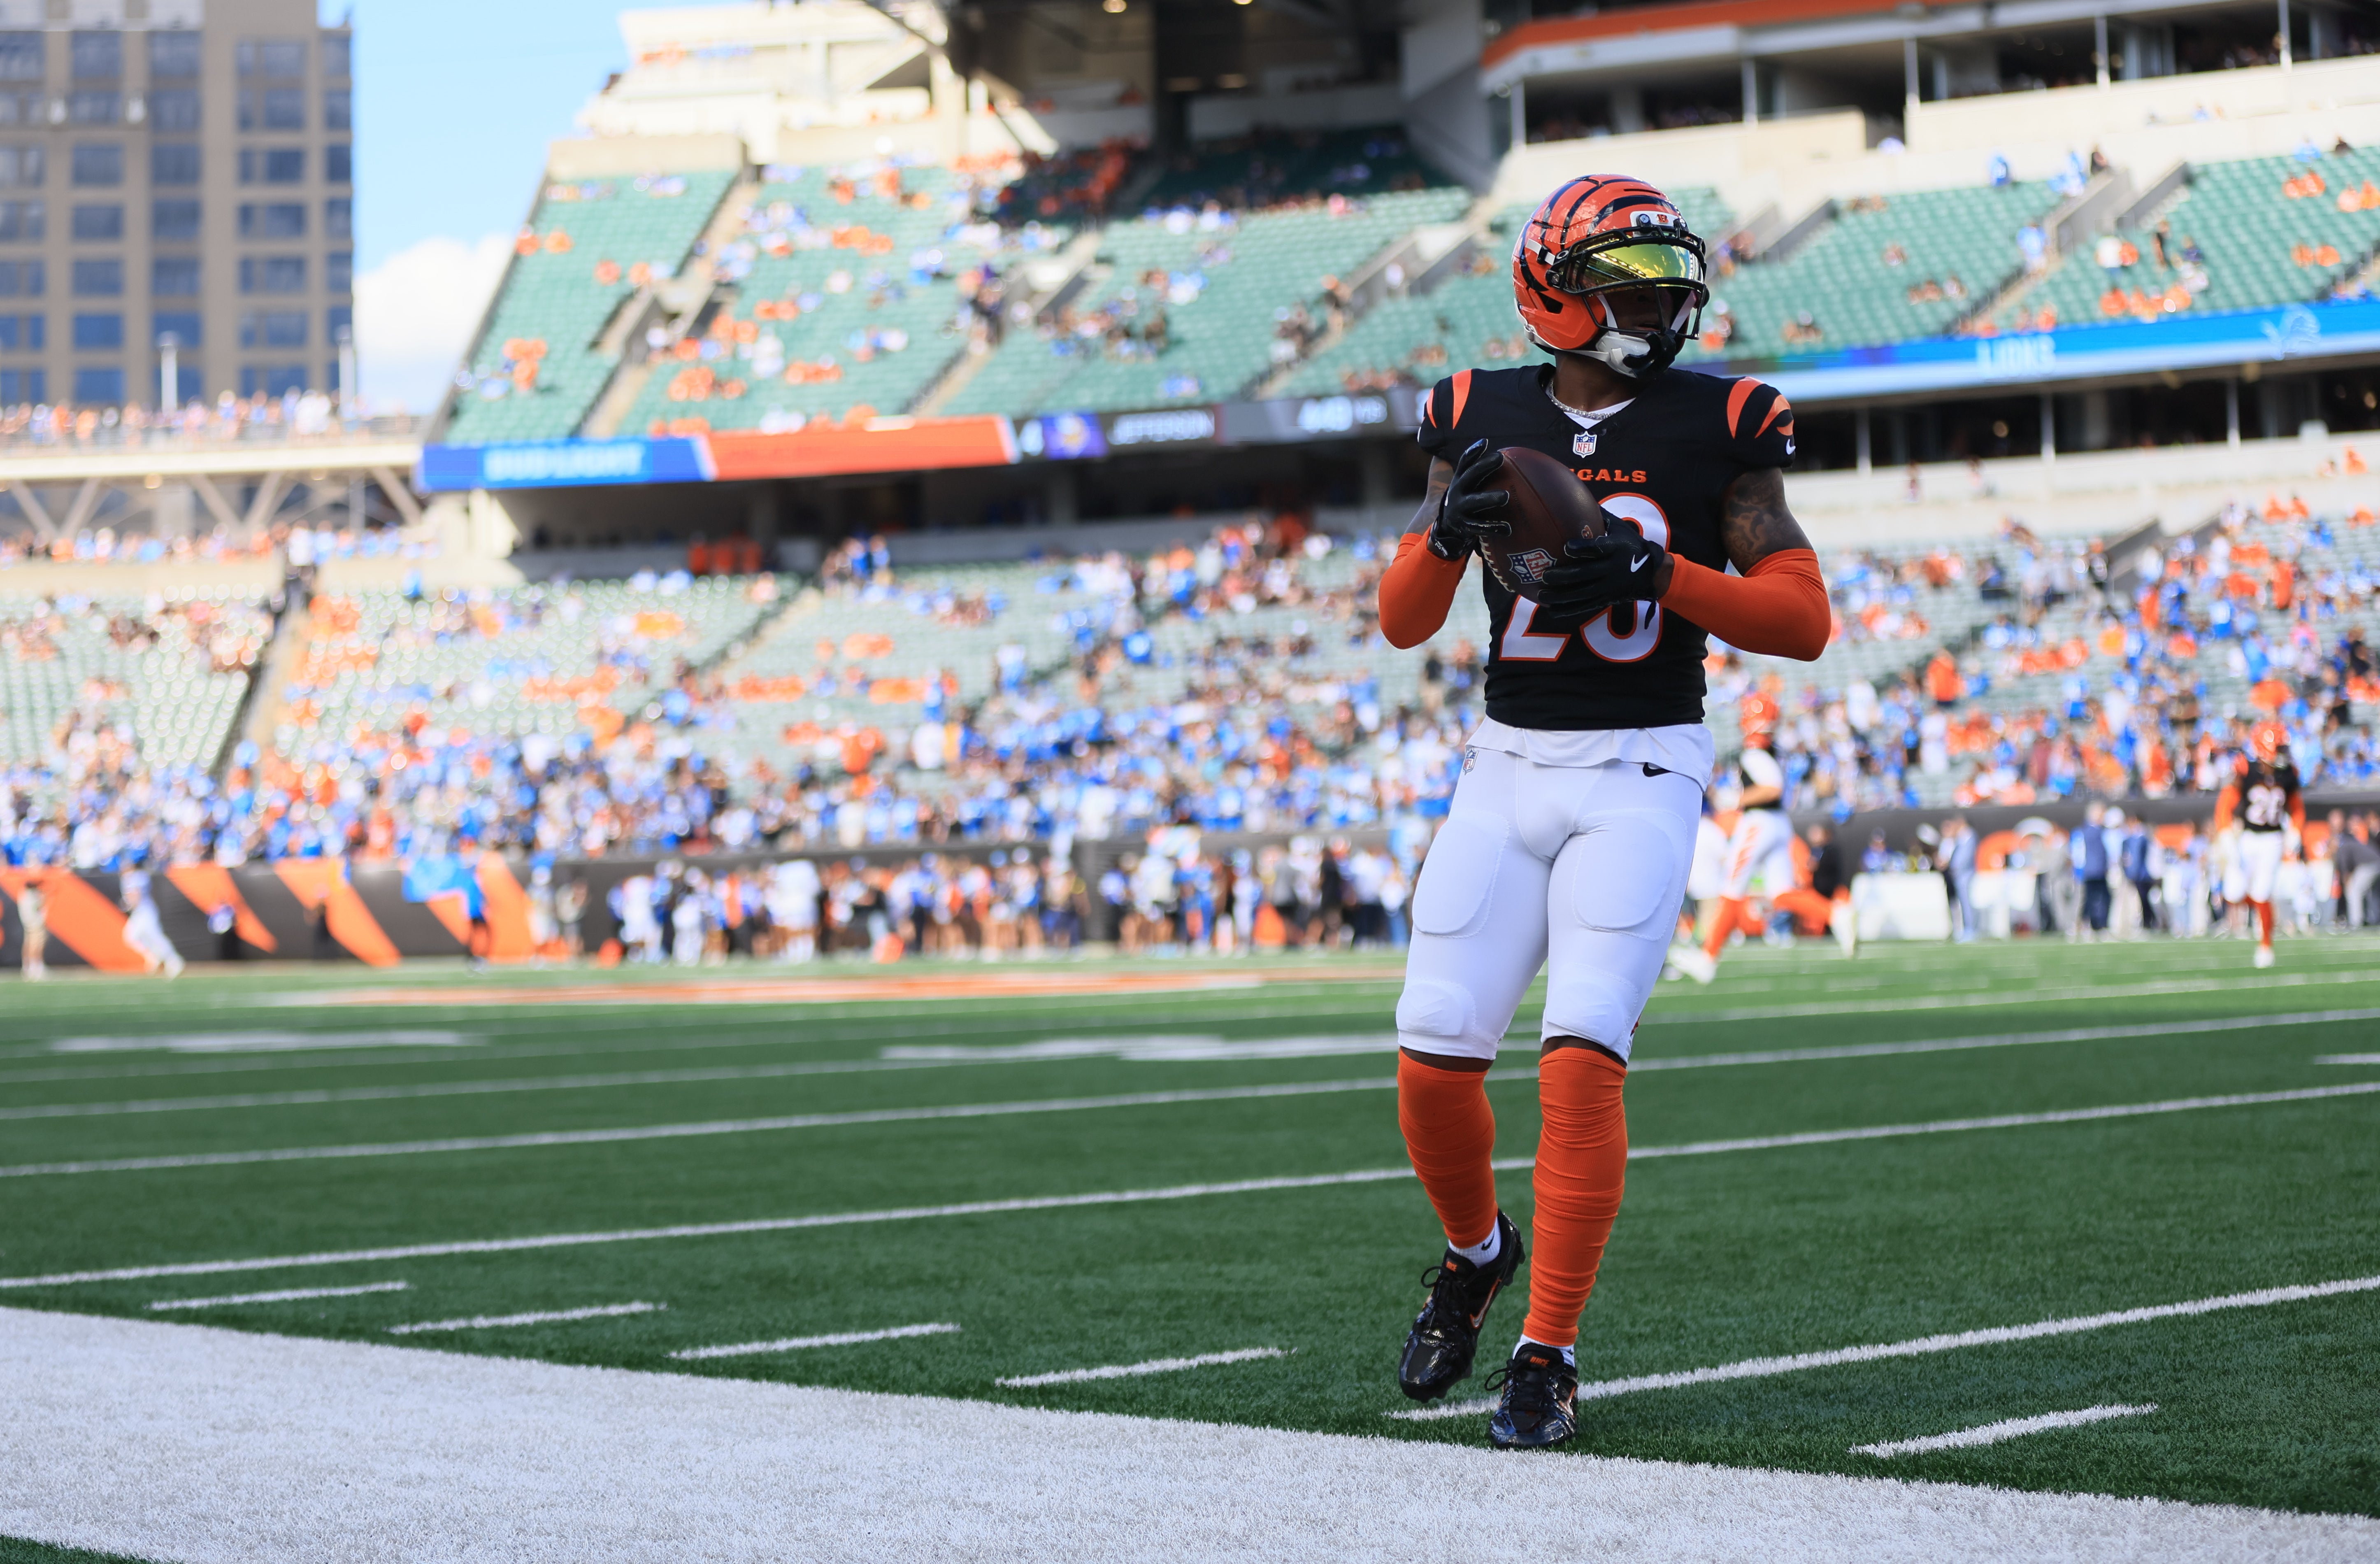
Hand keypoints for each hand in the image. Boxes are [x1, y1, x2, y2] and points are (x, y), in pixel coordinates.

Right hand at [1427, 439, 1510, 560]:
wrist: (1447, 530)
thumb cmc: (1466, 502)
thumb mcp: (1468, 488)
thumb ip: (1482, 476)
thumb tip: (1508, 459)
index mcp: (1459, 480)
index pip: (1465, 463)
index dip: (1474, 452)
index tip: (1485, 442)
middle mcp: (1457, 492)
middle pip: (1470, 476)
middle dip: (1484, 466)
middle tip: (1500, 458)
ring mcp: (1459, 509)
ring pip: (1475, 502)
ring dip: (1490, 498)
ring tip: (1506, 496)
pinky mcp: (1464, 527)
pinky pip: (1480, 527)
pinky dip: (1494, 527)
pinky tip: (1507, 529)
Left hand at [1532, 518, 1670, 627]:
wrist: (1653, 573)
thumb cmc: (1631, 545)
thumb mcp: (1620, 529)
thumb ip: (1600, 516)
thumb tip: (1577, 496)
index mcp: (1617, 548)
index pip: (1599, 548)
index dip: (1583, 548)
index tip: (1566, 546)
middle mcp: (1613, 569)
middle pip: (1587, 574)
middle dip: (1564, 576)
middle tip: (1545, 575)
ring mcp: (1610, 587)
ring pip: (1583, 594)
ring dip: (1562, 596)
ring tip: (1542, 595)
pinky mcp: (1607, 600)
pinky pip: (1586, 607)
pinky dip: (1569, 610)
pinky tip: (1552, 611)